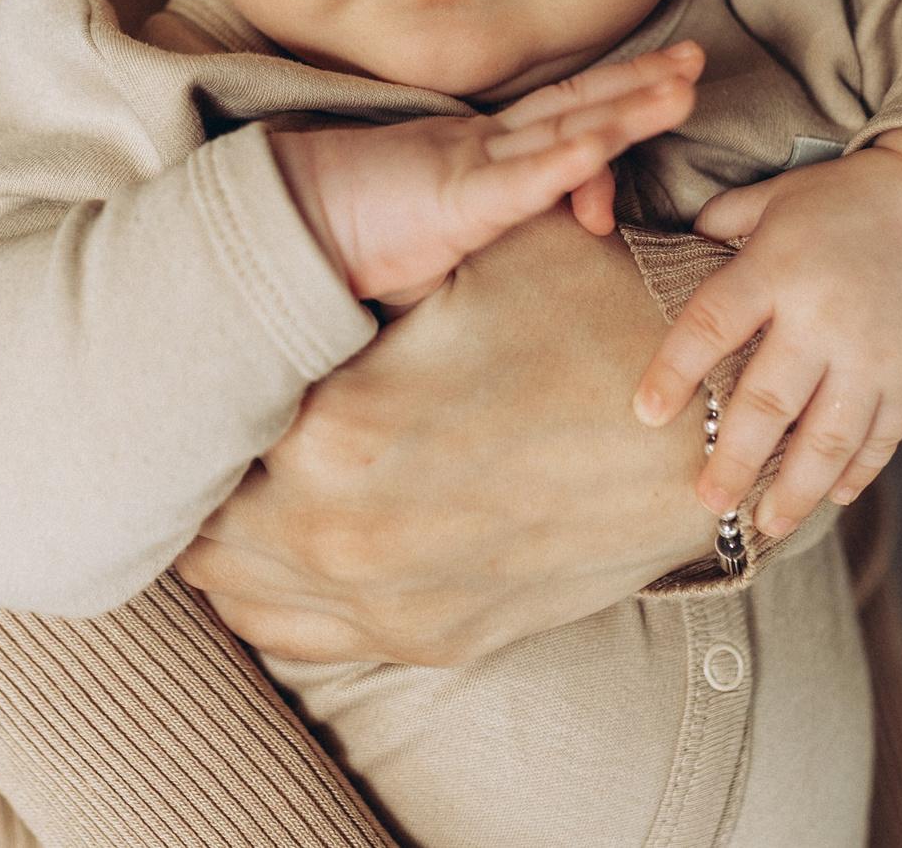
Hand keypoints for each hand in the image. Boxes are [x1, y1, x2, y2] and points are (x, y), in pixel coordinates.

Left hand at [175, 203, 715, 665]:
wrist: (701, 438)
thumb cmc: (592, 325)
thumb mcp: (480, 261)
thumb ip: (369, 268)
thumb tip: (280, 261)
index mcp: (339, 428)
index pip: (212, 407)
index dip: (205, 371)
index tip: (205, 344)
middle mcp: (342, 533)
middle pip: (203, 508)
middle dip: (201, 456)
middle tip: (204, 406)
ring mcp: (381, 601)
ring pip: (230, 584)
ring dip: (217, 531)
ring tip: (226, 472)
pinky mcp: (420, 640)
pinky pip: (291, 635)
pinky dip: (264, 592)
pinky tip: (268, 541)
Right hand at [270, 43, 702, 307]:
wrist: (280, 232)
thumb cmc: (341, 241)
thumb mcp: (422, 252)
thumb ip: (460, 249)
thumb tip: (492, 279)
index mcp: (474, 160)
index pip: (557, 129)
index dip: (612, 115)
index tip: (664, 100)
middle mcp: (478, 150)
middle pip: (573, 108)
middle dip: (639, 84)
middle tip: (694, 61)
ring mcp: (467, 166)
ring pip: (561, 128)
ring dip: (627, 106)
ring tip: (683, 85)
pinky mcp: (453, 197)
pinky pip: (521, 176)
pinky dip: (568, 156)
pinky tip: (610, 136)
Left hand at [632, 129, 901, 538]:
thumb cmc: (847, 199)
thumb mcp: (776, 196)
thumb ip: (720, 224)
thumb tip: (670, 249)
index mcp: (777, 268)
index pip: (712, 325)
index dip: (674, 371)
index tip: (645, 414)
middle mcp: (823, 318)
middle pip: (769, 402)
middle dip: (734, 459)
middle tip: (706, 499)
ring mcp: (873, 355)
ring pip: (828, 439)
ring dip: (794, 489)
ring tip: (764, 522)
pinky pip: (881, 439)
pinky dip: (856, 473)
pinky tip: (829, 497)